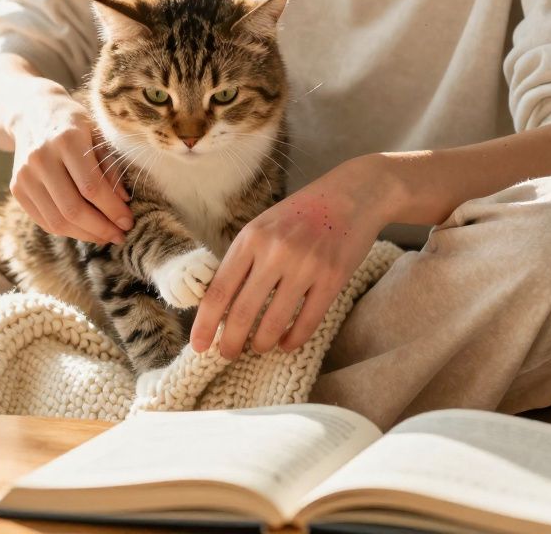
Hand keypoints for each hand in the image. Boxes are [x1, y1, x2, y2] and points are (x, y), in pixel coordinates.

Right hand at [9, 93, 134, 243]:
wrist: (32, 112)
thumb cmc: (73, 123)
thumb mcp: (98, 133)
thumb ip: (111, 166)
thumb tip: (122, 202)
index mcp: (66, 139)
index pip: (91, 188)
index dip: (112, 210)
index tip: (128, 222)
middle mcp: (40, 158)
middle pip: (72, 209)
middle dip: (100, 228)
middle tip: (119, 235)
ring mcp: (24, 175)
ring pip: (56, 221)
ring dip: (85, 235)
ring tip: (105, 236)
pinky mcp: (16, 188)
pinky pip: (43, 220)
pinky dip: (67, 231)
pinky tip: (85, 230)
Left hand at [190, 156, 398, 358]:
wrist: (352, 196)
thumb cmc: (301, 214)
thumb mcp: (262, 226)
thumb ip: (243, 259)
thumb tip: (220, 304)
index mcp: (251, 238)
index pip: (219, 290)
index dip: (205, 323)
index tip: (199, 346)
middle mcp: (275, 252)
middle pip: (243, 311)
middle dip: (230, 341)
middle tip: (226, 354)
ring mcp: (305, 266)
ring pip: (274, 321)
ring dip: (261, 342)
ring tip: (257, 348)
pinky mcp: (332, 279)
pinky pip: (308, 321)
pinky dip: (293, 339)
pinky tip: (285, 344)